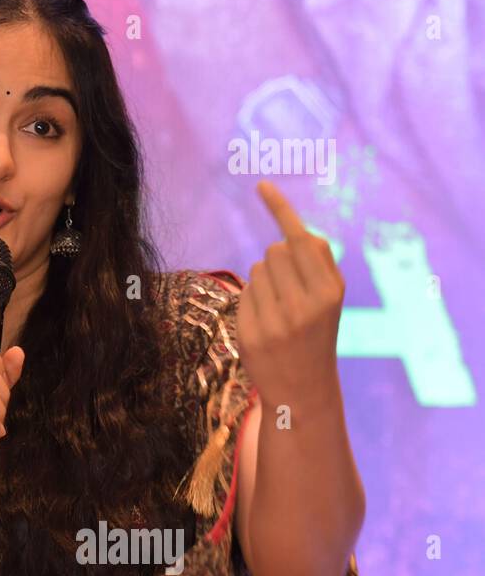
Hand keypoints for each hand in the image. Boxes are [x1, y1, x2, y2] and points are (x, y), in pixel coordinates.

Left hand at [239, 180, 345, 410]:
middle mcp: (305, 304)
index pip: (299, 238)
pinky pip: (245, 291)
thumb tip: (291, 233)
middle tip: (288, 288)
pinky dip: (252, 298)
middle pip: (275, 249)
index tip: (261, 185)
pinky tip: (264, 320)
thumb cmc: (316, 334)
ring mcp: (277, 320)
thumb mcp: (328, 300)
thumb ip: (316, 266)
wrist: (304, 390)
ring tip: (279, 307)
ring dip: (265, 279)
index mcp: (331, 291)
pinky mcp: (252, 332)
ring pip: (257, 268)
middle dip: (277, 259)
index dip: (279, 210)